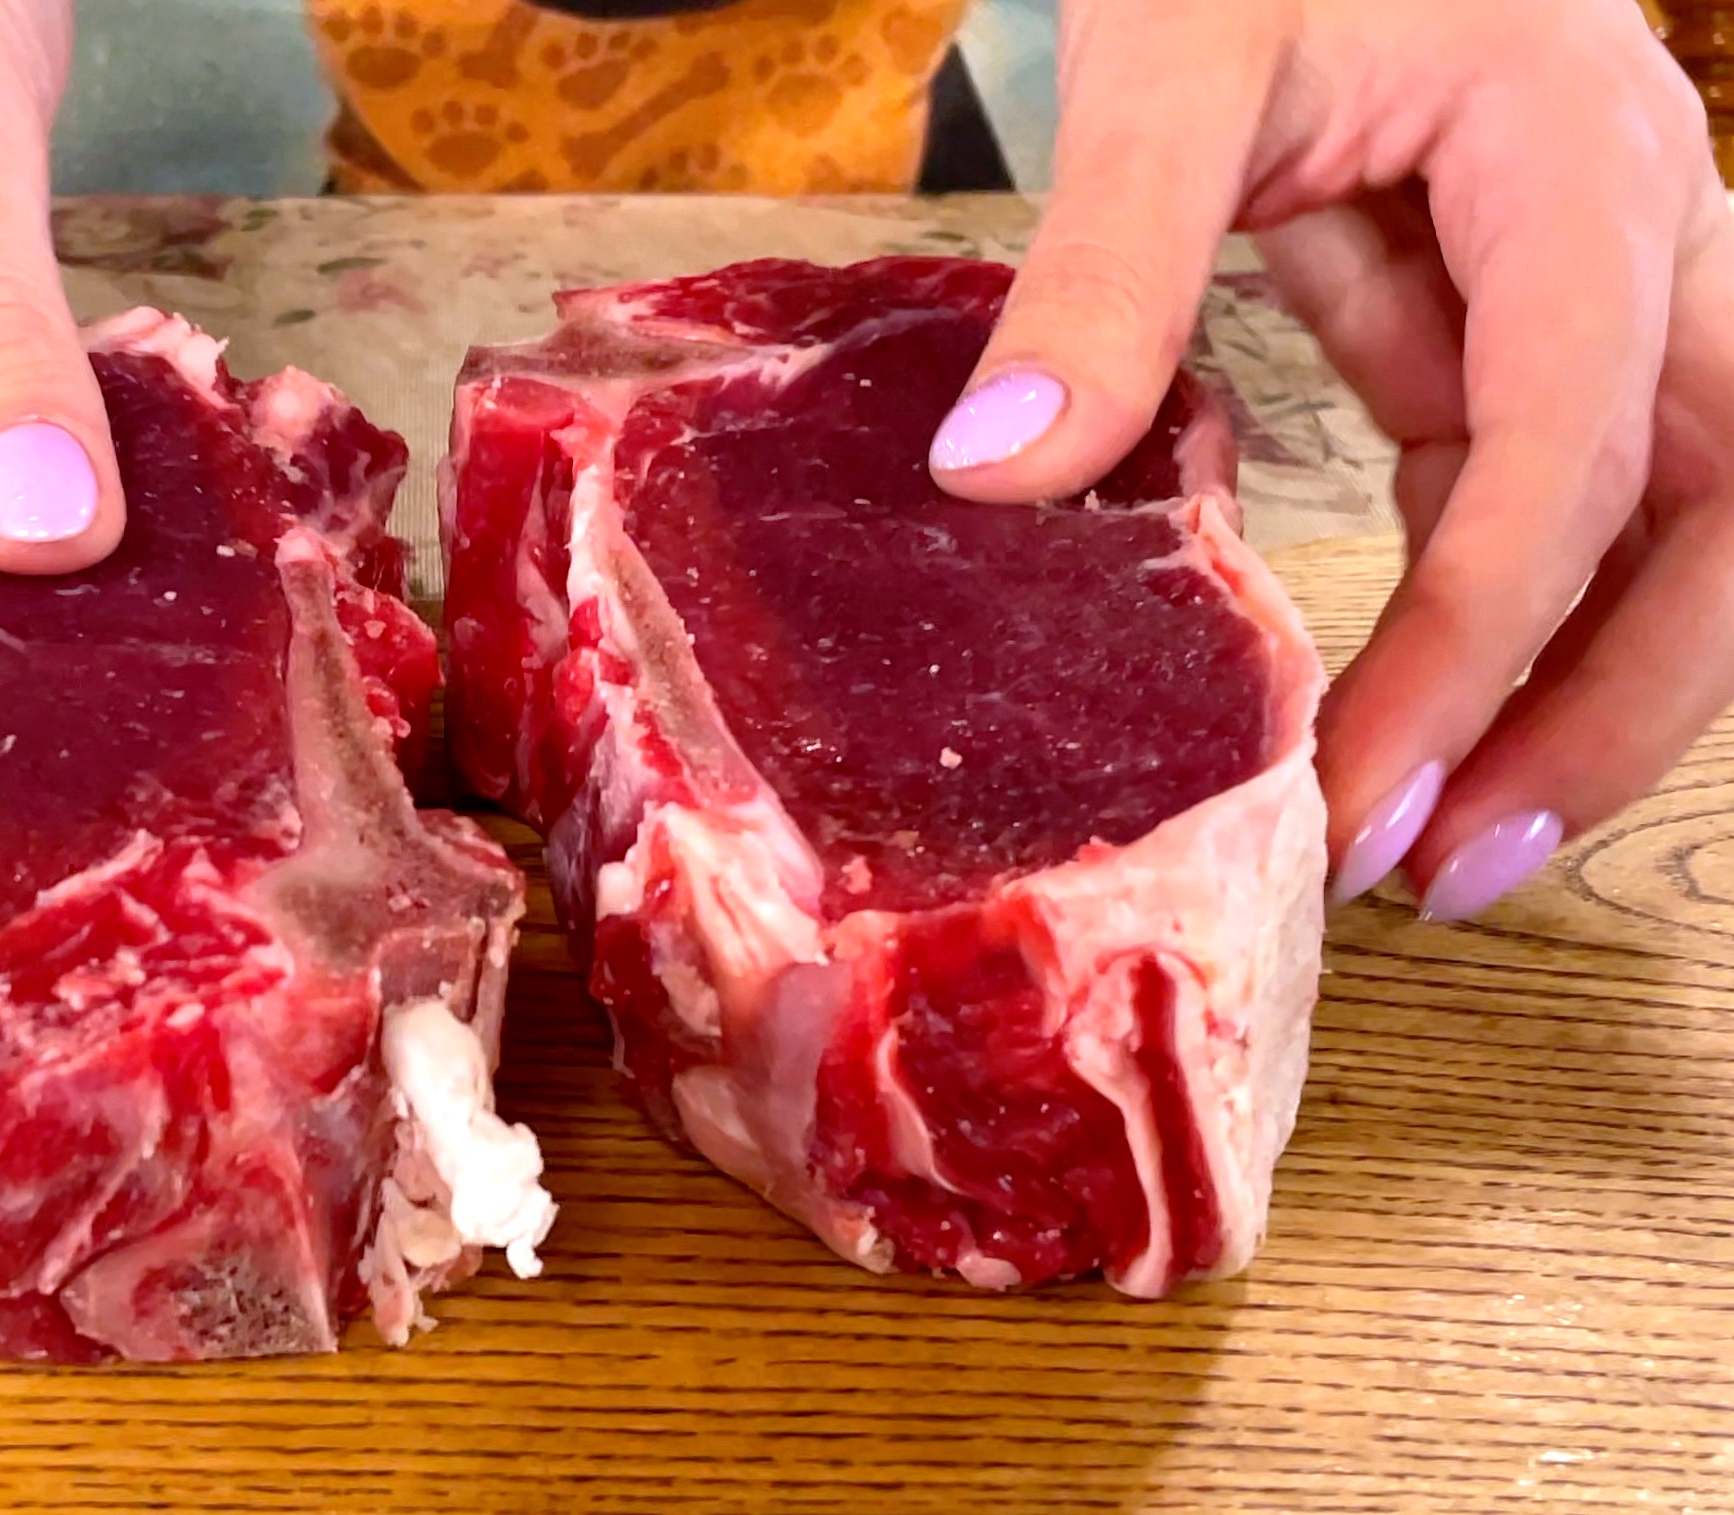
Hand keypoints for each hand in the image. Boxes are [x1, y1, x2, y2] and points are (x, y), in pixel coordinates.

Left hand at [929, 0, 1733, 920]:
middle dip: (1613, 710)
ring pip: (1672, 521)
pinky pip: (1549, 489)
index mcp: (1583, 168)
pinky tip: (1400, 711)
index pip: (1572, 452)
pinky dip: (1492, 610)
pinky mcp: (1515, 319)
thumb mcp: (1173, 59)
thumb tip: (1003, 472)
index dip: (1477, 645)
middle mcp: (1646, 235)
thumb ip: (1106, 261)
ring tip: (1442, 840)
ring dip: (1579, 686)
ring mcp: (1601, 283)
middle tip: (1457, 868)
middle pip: (1720, 514)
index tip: (1360, 798)